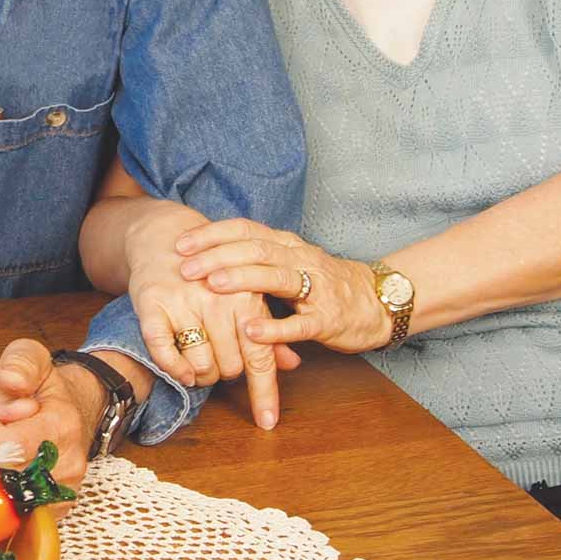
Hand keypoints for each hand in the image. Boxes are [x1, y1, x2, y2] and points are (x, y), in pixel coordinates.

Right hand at [124, 202, 298, 430]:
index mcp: (246, 297)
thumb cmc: (212, 271)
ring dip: (200, 373)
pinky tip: (180, 368)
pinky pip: (164, 352)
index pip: (260, 356)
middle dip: (227, 373)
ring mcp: (184, 302)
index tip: (267, 424)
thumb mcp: (245, 294)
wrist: (164, 236)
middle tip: (219, 356)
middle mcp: (217, 300)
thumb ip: (269, 330)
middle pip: (230, 367)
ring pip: (199, 366)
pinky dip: (174, 368)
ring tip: (199, 354)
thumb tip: (294, 364)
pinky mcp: (153, 304)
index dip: (264, 393)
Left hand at [176, 219, 391, 354]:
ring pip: (276, 277)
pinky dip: (274, 326)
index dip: (214, 235)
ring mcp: (316, 289)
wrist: (378, 301)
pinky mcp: (328, 319)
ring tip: (212, 285)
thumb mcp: (291, 262)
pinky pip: (299, 323)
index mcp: (288, 245)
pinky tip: (249, 329)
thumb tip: (210, 256)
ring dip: (242, 280)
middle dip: (218, 256)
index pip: (246, 230)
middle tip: (186, 267)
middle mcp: (301, 259)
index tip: (182, 243)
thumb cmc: (326, 284)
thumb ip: (258, 258)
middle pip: (255, 249)